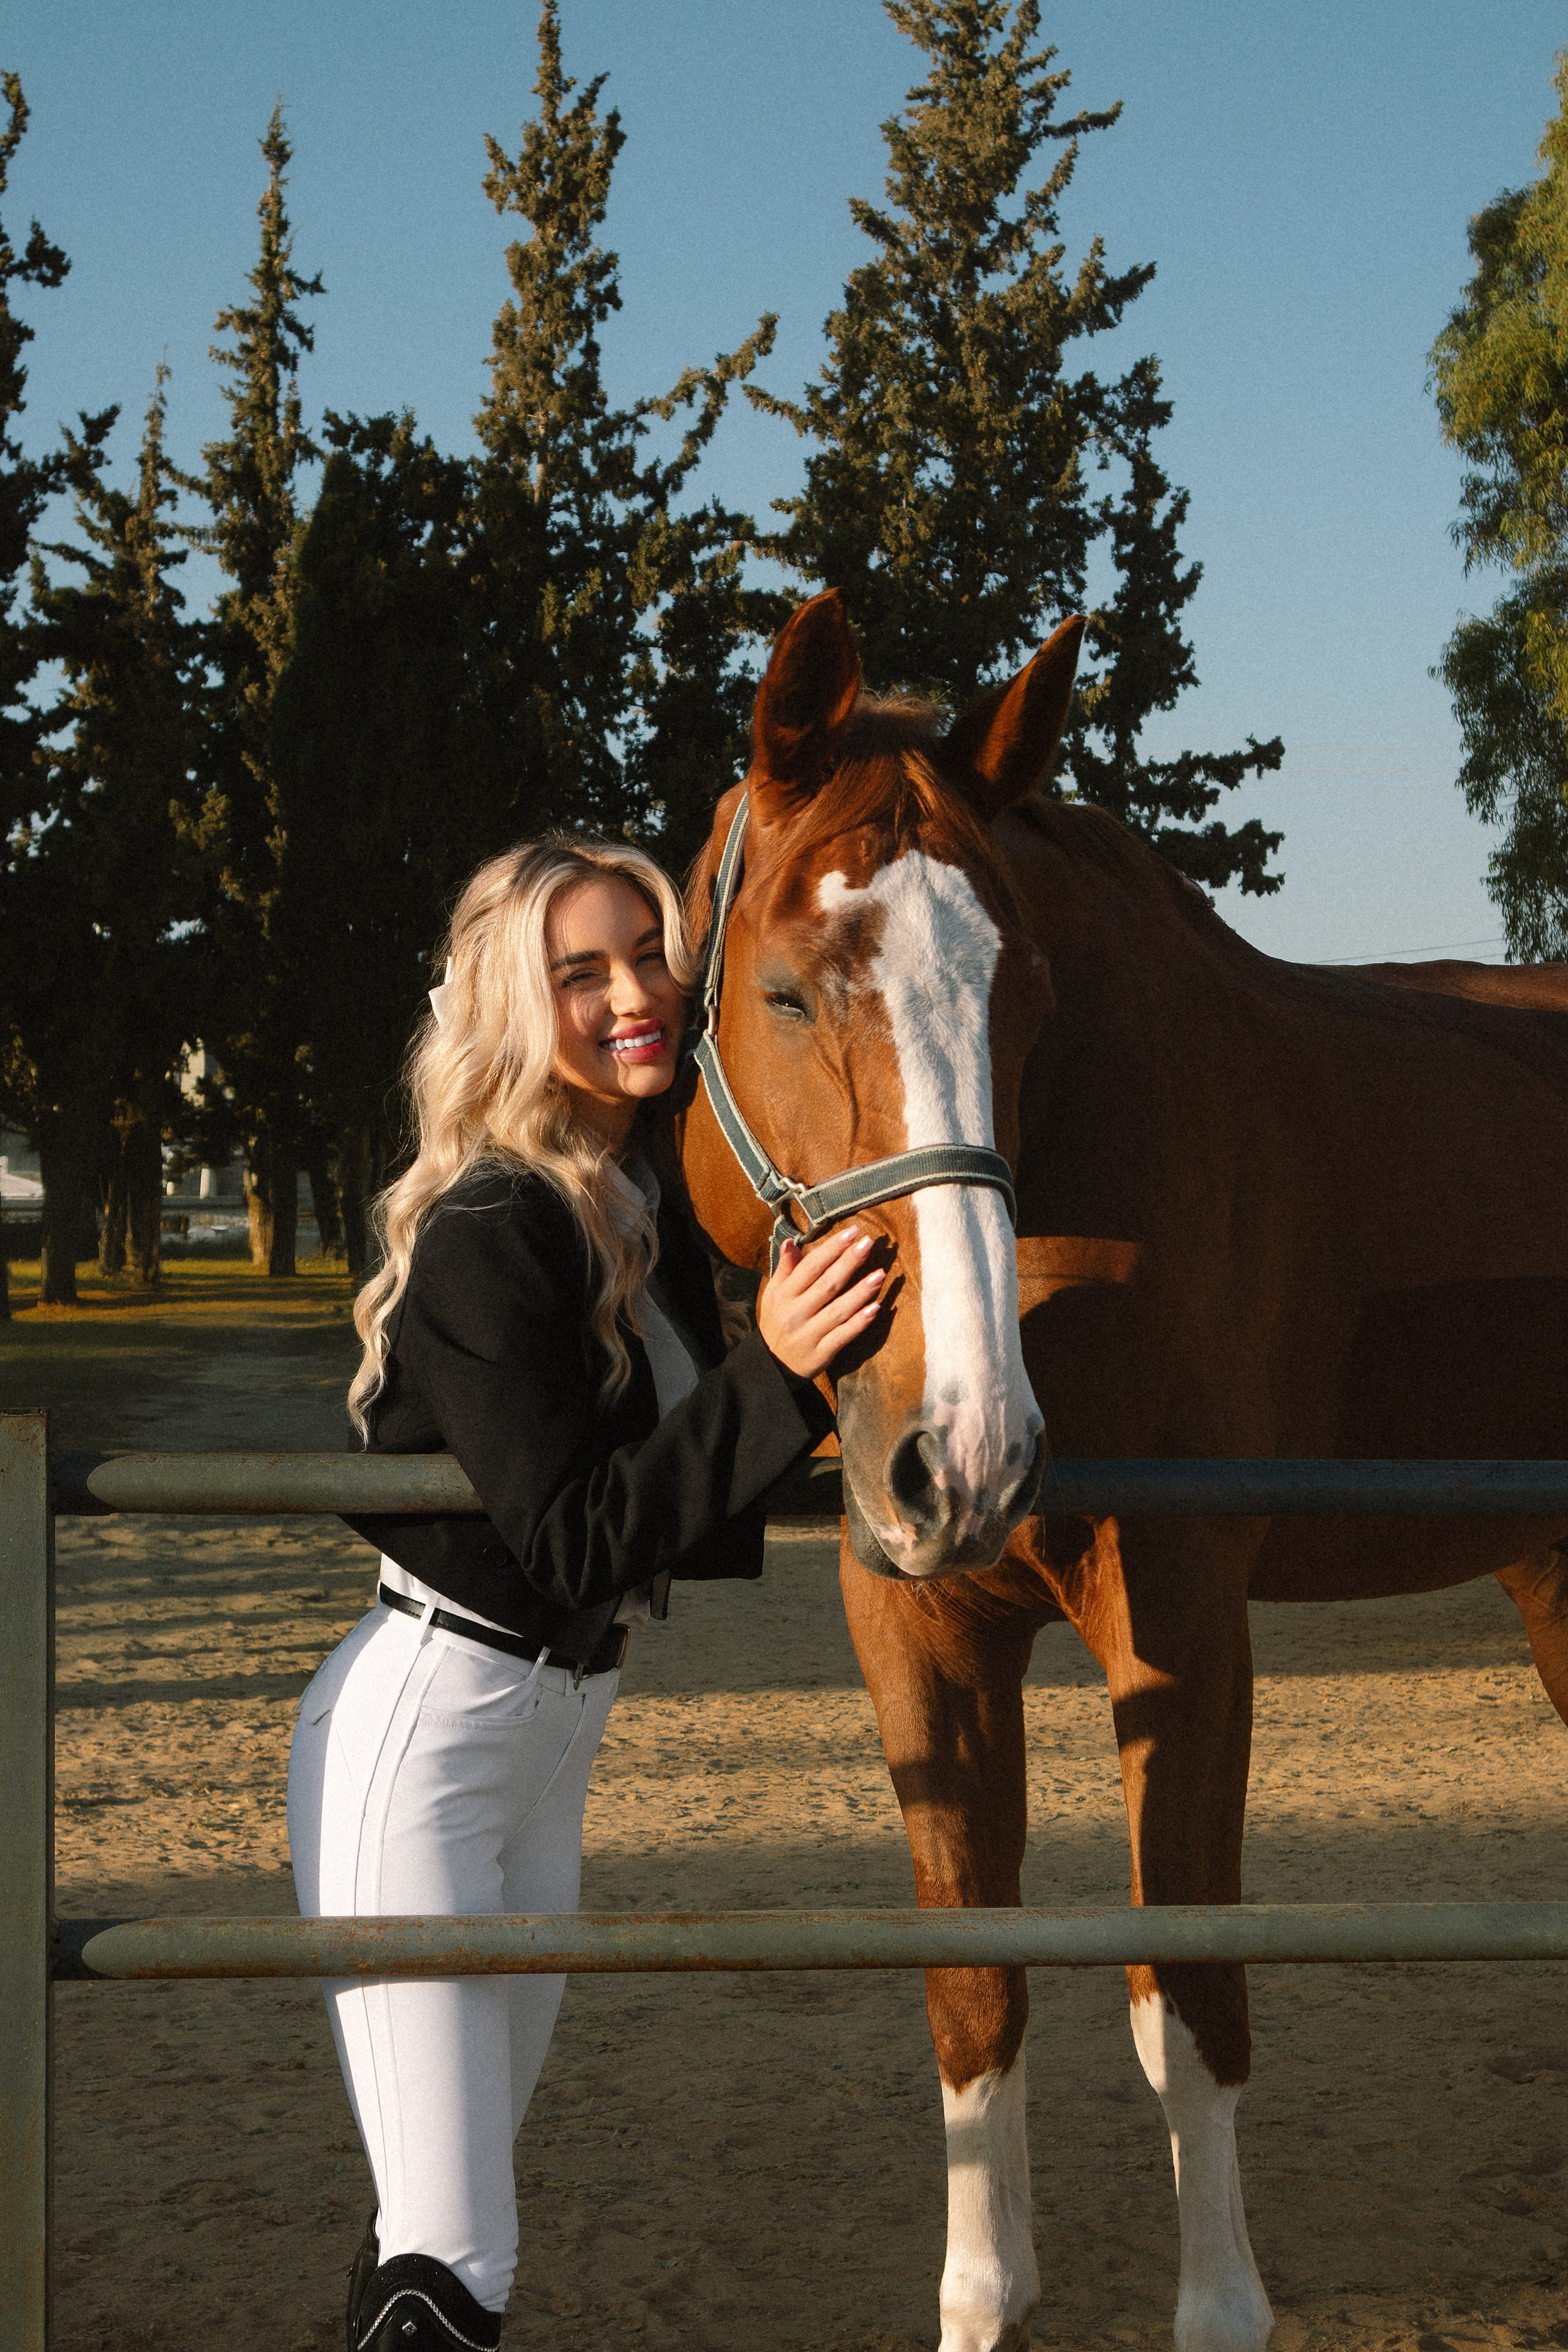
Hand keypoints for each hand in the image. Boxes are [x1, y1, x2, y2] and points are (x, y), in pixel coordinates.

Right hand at [756, 1226, 886, 1378]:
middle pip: (826, 1285)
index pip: (810, 1267)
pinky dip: (859, 1323)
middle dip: (848, 1263)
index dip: (832, 1249)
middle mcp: (795, 1313)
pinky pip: (842, 1336)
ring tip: (880, 1274)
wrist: (771, 1367)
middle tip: (868, 1243)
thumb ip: (785, 1269)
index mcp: (784, 1295)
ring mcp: (808, 1334)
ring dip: (860, 1292)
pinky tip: (875, 1308)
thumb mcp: (774, 1295)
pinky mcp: (821, 1353)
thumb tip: (790, 1243)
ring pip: (838, 1310)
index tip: (852, 1232)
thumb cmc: (777, 1323)